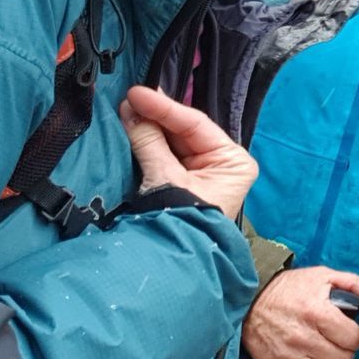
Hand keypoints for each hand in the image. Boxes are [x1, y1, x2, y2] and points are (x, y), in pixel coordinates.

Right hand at [119, 85, 257, 218]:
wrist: (173, 265)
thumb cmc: (182, 222)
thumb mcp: (166, 180)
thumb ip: (149, 143)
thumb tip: (131, 110)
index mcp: (233, 160)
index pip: (195, 124)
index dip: (164, 107)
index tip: (137, 93)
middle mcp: (222, 163)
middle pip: (183, 131)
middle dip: (154, 116)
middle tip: (127, 99)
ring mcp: (203, 173)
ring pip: (172, 141)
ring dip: (148, 127)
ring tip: (125, 109)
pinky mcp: (184, 183)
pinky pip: (164, 155)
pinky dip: (147, 143)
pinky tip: (130, 127)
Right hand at [242, 266, 358, 358]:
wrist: (249, 301)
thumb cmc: (289, 288)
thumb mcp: (322, 276)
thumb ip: (353, 284)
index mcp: (316, 313)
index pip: (353, 338)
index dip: (357, 336)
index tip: (351, 332)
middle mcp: (303, 338)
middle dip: (347, 352)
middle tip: (341, 343)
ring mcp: (289, 358)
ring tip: (331, 357)